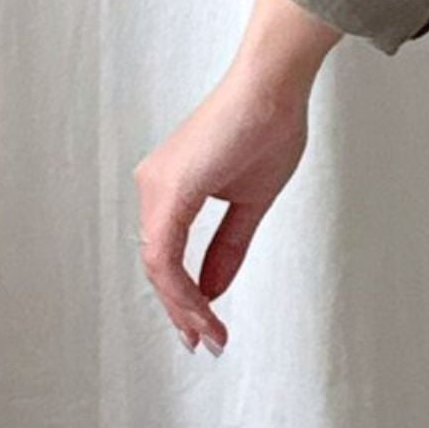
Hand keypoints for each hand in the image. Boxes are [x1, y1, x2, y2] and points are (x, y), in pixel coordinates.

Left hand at [136, 20, 327, 350]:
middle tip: (205, 342)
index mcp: (170, 187)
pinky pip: (166, 255)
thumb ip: (228, 247)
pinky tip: (203, 310)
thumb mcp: (249, 202)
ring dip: (183, 307)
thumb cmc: (267, 126)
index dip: (184, 298)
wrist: (274, 85)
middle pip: (158, 266)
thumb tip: (213, 290)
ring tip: (208, 335)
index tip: (206, 329)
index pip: (167, 257)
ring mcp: (157, 187)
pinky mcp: (170, 190)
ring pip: (158, 266)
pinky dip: (182, 289)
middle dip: (181, 311)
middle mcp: (154, 186)